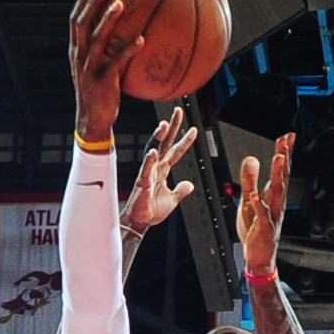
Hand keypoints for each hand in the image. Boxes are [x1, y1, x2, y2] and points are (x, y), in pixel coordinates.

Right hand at [67, 0, 143, 138]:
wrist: (92, 120)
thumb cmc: (99, 93)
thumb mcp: (97, 68)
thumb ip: (104, 51)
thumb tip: (121, 33)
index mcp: (76, 52)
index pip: (74, 22)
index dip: (81, 3)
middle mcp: (79, 57)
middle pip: (81, 24)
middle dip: (91, 4)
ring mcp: (89, 68)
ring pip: (96, 39)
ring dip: (108, 20)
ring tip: (121, 4)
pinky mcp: (102, 81)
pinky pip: (117, 62)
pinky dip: (129, 50)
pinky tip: (142, 40)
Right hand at [126, 106, 201, 238]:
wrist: (140, 222)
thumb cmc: (152, 210)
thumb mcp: (172, 200)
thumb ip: (181, 190)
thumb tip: (190, 185)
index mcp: (164, 171)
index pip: (176, 152)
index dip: (185, 140)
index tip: (193, 129)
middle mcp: (156, 168)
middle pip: (166, 143)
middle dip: (172, 128)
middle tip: (178, 112)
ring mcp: (149, 173)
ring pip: (154, 151)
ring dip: (159, 138)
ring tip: (164, 125)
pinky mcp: (143, 183)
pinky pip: (146, 169)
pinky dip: (150, 160)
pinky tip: (153, 151)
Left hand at [237, 136, 296, 286]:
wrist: (259, 257)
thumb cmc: (255, 229)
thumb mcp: (248, 200)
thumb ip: (249, 180)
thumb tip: (251, 159)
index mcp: (273, 196)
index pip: (281, 170)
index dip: (284, 153)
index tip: (287, 136)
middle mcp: (276, 204)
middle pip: (282, 177)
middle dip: (284, 158)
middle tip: (287, 141)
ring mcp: (272, 215)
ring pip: (276, 193)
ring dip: (278, 176)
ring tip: (278, 159)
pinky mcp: (264, 228)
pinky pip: (262, 216)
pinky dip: (259, 206)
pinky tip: (255, 196)